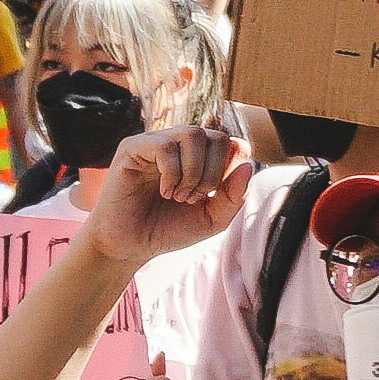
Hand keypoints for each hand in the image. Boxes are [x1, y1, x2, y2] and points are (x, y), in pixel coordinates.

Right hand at [85, 125, 253, 264]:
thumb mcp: (212, 219)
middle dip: (213, 173)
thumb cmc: (168, 230)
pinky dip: (171, 173)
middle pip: (216, 137)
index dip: (231, 167)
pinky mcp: (132, 147)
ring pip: (193, 134)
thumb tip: (248, 165)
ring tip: (179, 196)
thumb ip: (234, 197)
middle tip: (193, 198)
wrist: (130, 246)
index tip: (214, 194)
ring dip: (193, 171)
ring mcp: (155, 142)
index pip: (231, 143)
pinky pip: (165, 145)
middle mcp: (179, 144)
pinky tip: (165, 192)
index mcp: (199, 156)